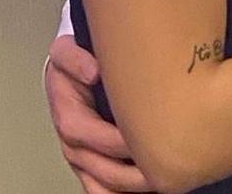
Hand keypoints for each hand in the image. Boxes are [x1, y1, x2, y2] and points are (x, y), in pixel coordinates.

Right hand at [45, 34, 153, 192]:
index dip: (119, 141)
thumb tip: (94, 71)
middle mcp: (74, 145)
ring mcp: (81, 159)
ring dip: (131, 188)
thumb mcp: (66, 53)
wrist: (66, 74)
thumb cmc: (71, 65)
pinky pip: (101, 191)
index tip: (147, 138)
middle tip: (165, 167)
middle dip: (135, 172)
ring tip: (161, 182)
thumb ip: (75, 58)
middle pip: (104, 169)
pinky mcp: (89, 167)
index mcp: (69, 117)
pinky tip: (146, 191)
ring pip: (104, 187)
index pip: (94, 137)